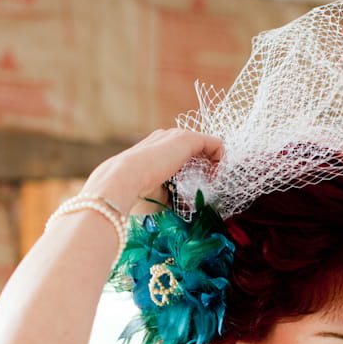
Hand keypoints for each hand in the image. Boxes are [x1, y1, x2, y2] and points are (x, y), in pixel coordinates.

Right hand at [81, 129, 223, 215]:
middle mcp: (166, 139)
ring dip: (214, 165)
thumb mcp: (159, 196)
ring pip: (206, 146)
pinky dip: (221, 159)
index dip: (195, 173)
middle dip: (206, 170)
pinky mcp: (186, 139)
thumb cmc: (134, 193)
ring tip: (213, 185)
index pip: (182, 157)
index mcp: (156, 150)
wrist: (121, 181)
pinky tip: (215, 178)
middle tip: (208, 190)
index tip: (198, 193)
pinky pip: (215, 143)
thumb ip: (175, 197)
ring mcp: (176, 136)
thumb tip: (188, 206)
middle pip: (196, 151)